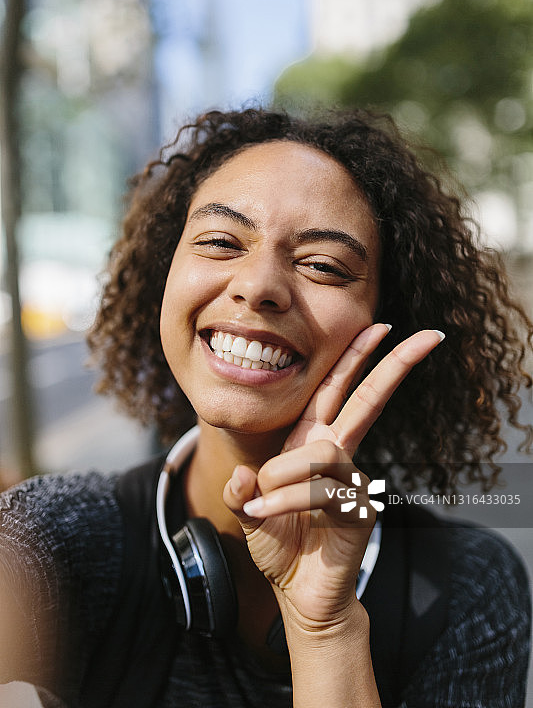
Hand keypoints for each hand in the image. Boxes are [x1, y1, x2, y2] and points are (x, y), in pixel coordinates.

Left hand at [223, 324, 443, 629]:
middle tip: (426, 336)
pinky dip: (284, 501)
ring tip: (264, 499)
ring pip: (321, 453)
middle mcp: (337, 455)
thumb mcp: (249, 511)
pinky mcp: (359, 509)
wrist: (297, 593)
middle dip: (394, 366)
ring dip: (284, 474)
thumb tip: (245, 478)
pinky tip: (266, 516)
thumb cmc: (279, 543)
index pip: (337, 390)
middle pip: (369, 401)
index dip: (356, 357)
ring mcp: (353, 481)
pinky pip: (318, 491)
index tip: (381, 326)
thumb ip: (243, 491)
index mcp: (311, 442)